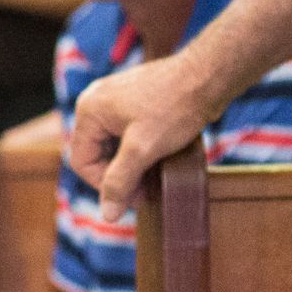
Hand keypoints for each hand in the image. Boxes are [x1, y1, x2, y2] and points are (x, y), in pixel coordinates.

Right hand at [65, 54, 210, 220]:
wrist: (210, 75)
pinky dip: (138, 147)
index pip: (81, 161)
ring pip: (112, 143)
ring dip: (130, 162)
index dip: (104, 185)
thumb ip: (120, 182)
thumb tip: (108, 216)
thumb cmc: (176, 107)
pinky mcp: (132, 98)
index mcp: (88, 111)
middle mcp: (95, 101)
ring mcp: (113, 97)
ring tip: (155, 172)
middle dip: (120, 174)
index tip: (133, 198)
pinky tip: (158, 154)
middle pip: (96, 153)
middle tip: (146, 189)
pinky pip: (125, 131)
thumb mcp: (143, 150)